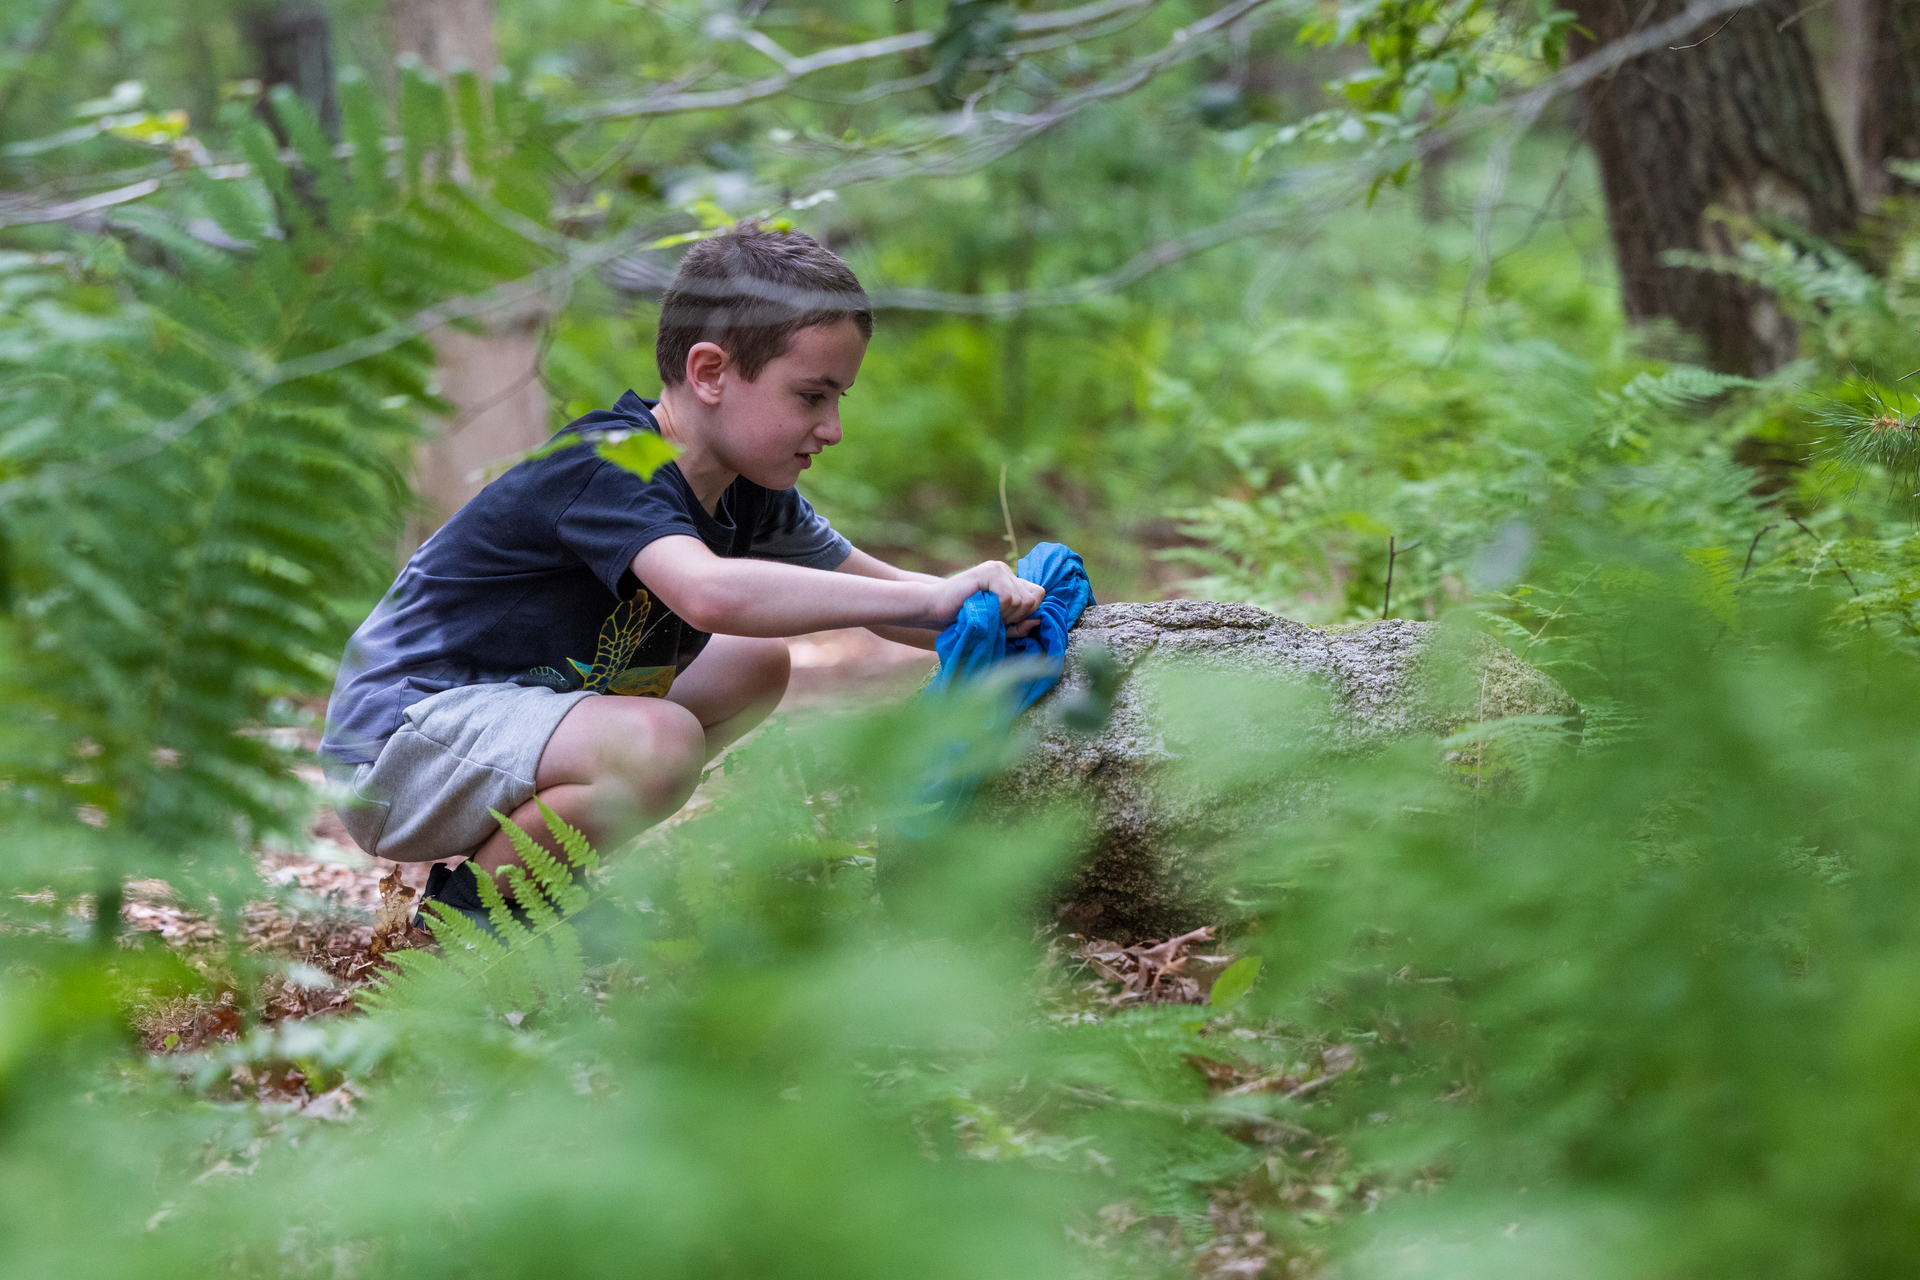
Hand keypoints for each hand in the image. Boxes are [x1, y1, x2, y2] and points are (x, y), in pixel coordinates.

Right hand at [924, 560, 1044, 631]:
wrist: (933, 610)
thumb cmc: (962, 620)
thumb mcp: (996, 626)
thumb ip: (1018, 626)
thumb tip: (1039, 621)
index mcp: (1009, 580)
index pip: (1038, 595)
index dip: (1026, 613)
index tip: (1006, 621)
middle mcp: (1005, 570)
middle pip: (1033, 599)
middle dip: (1016, 617)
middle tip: (992, 617)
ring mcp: (997, 569)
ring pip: (1021, 600)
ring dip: (1004, 615)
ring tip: (984, 612)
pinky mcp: (988, 572)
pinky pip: (1008, 597)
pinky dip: (997, 609)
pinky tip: (980, 607)